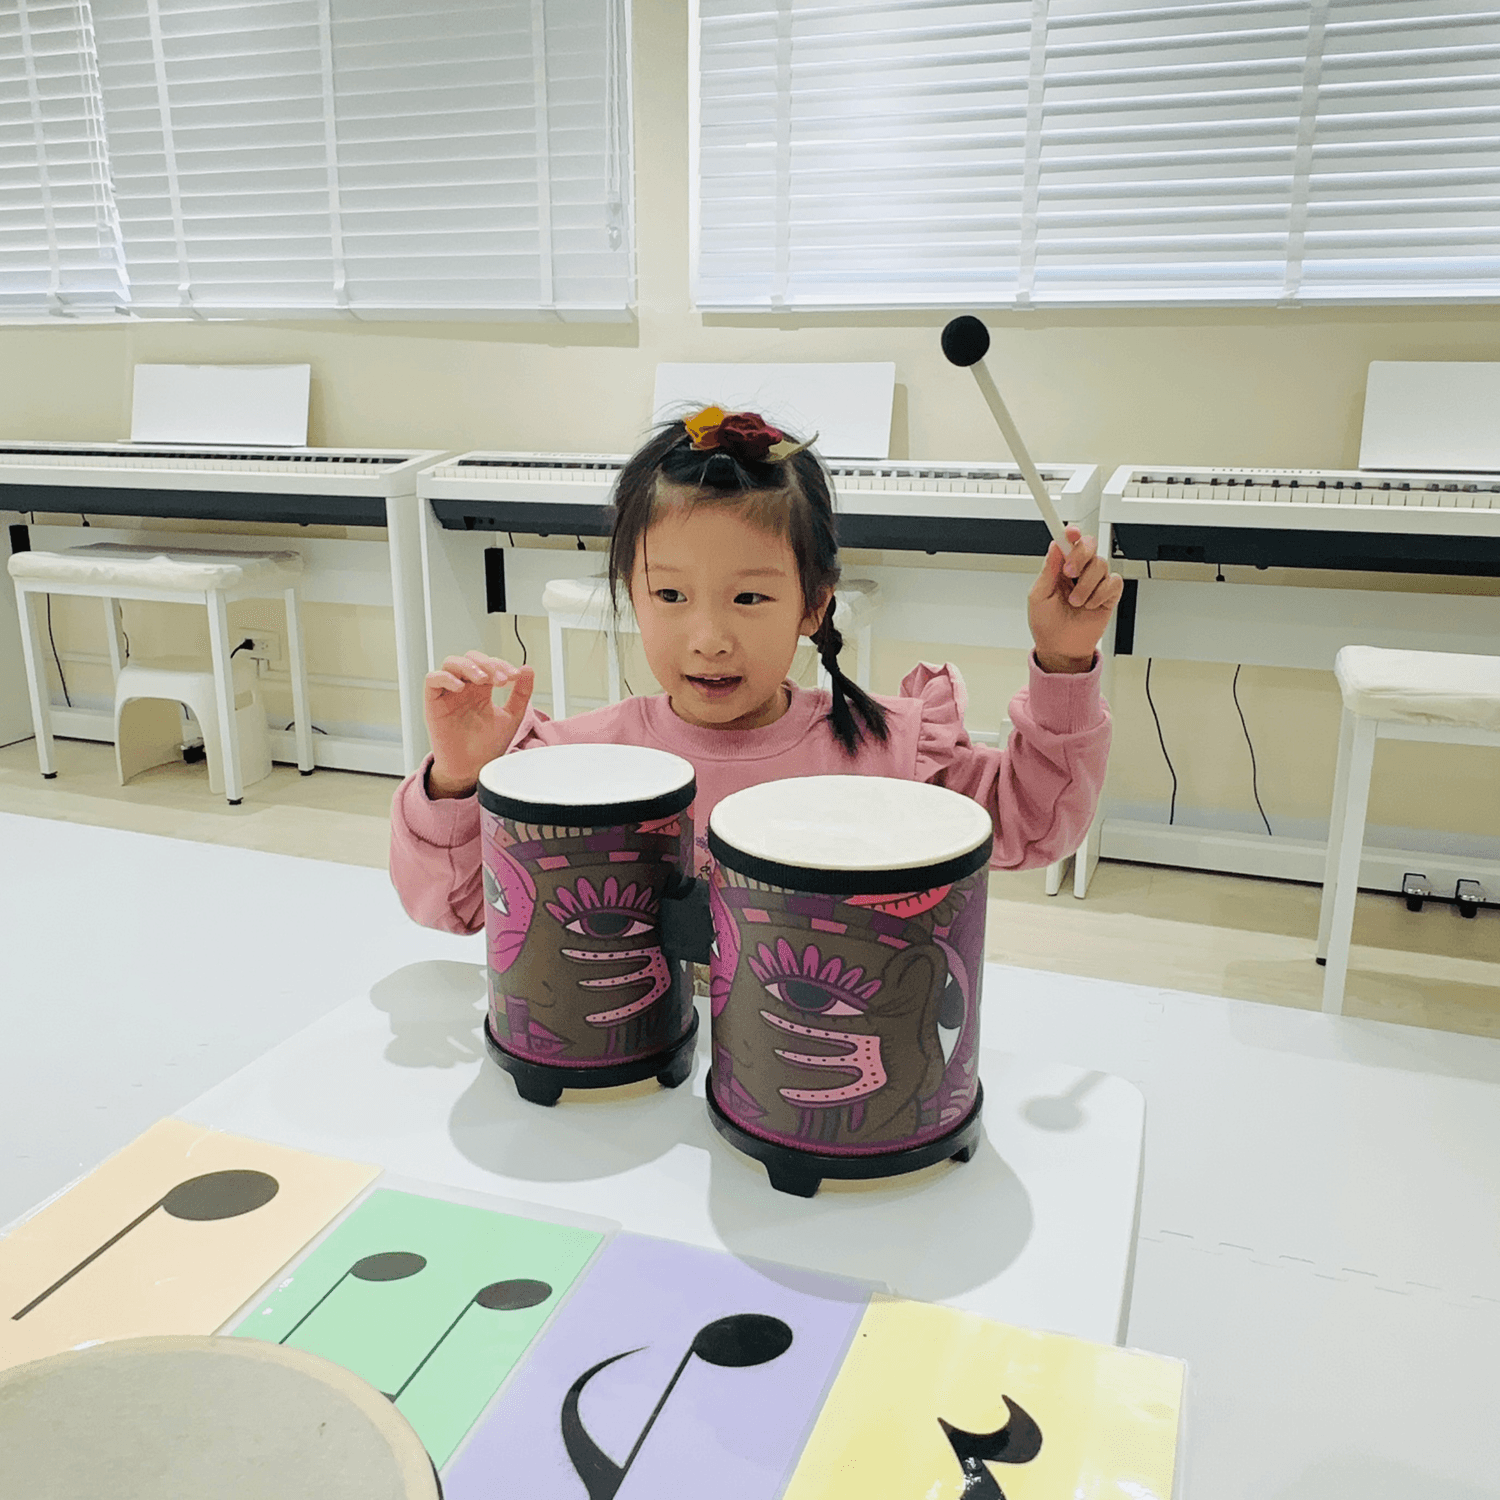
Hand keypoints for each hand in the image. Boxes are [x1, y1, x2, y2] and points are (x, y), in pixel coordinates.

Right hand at [424, 651, 534, 797]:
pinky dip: (445, 677)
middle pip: (471, 658)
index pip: (489, 664)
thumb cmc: (488, 745)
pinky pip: (432, 680)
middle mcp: (465, 688)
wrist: (472, 768)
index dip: (502, 664)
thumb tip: (528, 669)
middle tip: (502, 679)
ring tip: (484, 680)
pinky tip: (461, 687)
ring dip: (469, 666)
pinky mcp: (434, 703)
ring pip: (451, 663)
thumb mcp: (512, 716)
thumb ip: (521, 693)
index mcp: (481, 689)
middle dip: (488, 664)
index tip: (515, 676)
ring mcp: (449, 694)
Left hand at [1027, 528, 1123, 672]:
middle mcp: (1079, 571)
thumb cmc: (1047, 624)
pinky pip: (1113, 582)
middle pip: (1089, 545)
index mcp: (1059, 568)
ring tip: (1076, 602)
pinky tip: (1090, 604)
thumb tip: (1054, 546)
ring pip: (1101, 564)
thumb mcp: (1039, 596)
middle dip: (1080, 556)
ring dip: (1086, 585)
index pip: (1068, 542)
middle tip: (1069, 573)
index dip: (1071, 533)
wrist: (1061, 648)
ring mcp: (1095, 582)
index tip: (1071, 532)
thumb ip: (1048, 570)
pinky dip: (1101, 593)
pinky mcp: (1109, 595)